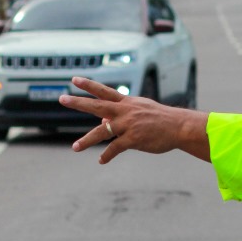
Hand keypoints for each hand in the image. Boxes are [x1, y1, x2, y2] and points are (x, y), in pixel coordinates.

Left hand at [59, 76, 210, 163]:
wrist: (179, 127)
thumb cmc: (161, 119)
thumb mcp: (141, 110)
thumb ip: (121, 113)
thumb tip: (102, 119)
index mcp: (127, 103)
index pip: (104, 91)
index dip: (89, 85)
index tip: (74, 79)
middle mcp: (125, 111)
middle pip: (97, 105)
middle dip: (78, 102)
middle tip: (61, 99)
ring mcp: (128, 125)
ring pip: (102, 131)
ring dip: (87, 140)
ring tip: (75, 148)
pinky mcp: (134, 139)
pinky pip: (115, 148)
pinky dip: (107, 155)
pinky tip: (101, 160)